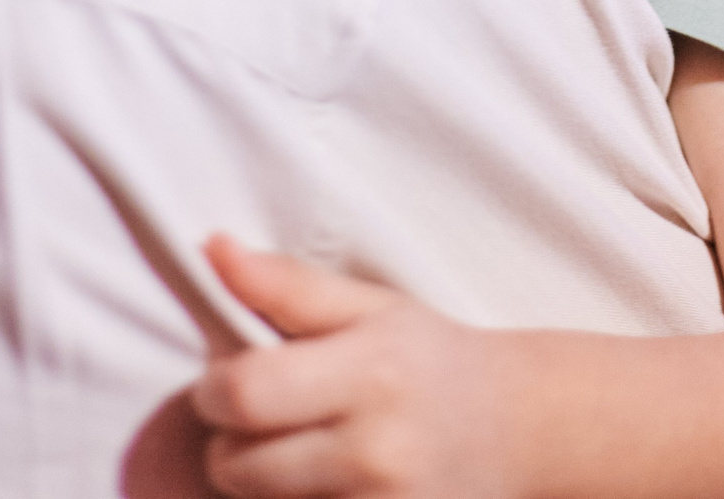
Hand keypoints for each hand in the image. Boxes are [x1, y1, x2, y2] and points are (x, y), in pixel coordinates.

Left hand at [192, 236, 532, 498]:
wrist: (511, 430)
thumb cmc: (426, 359)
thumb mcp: (367, 306)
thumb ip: (286, 283)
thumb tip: (212, 248)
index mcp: (371, 372)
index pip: (244, 393)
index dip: (213, 387)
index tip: (226, 378)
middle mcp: (378, 450)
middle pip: (234, 465)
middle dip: (227, 440)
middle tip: (265, 417)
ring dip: (256, 483)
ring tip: (297, 449)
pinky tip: (320, 483)